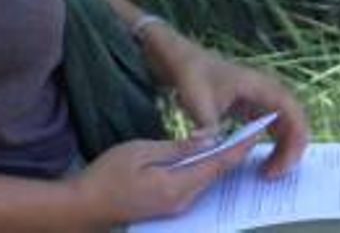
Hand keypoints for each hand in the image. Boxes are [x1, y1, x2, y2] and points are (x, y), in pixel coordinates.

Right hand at [71, 134, 252, 225]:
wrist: (83, 206)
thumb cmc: (107, 175)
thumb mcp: (142, 151)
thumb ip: (178, 148)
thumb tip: (209, 139)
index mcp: (178, 187)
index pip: (219, 164)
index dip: (240, 147)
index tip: (257, 131)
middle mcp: (182, 202)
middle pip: (217, 175)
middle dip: (236, 155)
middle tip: (253, 132)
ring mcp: (176, 208)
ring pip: (207, 182)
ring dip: (222, 163)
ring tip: (239, 142)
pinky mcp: (168, 208)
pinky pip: (195, 187)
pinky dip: (207, 172)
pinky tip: (210, 158)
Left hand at [147, 34, 310, 177]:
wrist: (181, 60)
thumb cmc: (191, 74)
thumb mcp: (196, 100)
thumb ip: (207, 124)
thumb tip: (211, 149)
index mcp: (262, 86)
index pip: (293, 114)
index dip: (294, 142)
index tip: (279, 167)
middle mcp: (268, 91)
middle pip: (294, 122)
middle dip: (290, 151)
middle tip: (273, 176)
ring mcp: (262, 98)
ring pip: (285, 126)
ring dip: (282, 149)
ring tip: (267, 173)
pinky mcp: (253, 106)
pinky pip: (272, 127)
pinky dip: (271, 144)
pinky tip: (258, 161)